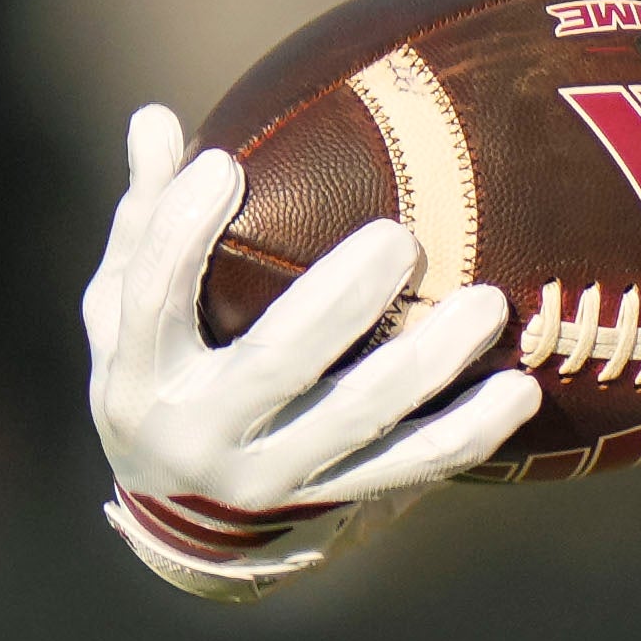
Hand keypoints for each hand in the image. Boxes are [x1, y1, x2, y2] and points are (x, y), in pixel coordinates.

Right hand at [87, 104, 528, 598]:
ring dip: (429, 364)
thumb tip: (155, 119)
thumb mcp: (122, 308)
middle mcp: (204, 433)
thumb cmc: (158, 373)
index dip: (181, 233)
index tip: (223, 166)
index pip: (151, 298)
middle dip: (341, 303)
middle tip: (400, 240)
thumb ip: (145, 220)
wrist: (179, 520)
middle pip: (277, 363)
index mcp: (139, 375)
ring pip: (359, 420)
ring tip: (488, 304)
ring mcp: (272, 475)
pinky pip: (410, 466)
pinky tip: (519, 391)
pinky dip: (468, 432)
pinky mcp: (331, 498)